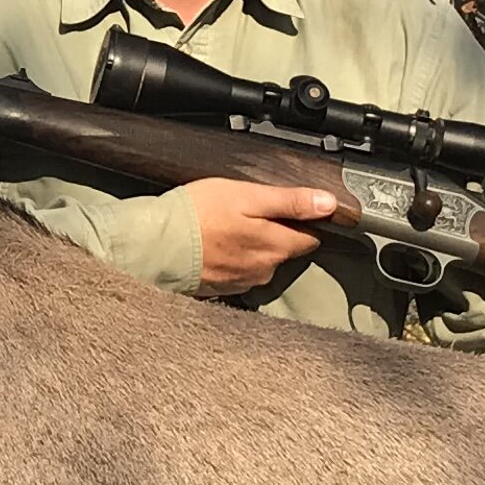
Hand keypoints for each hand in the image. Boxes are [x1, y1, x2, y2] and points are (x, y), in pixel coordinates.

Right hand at [181, 177, 350, 296]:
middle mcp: (265, 270)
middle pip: (285, 250)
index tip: (291, 208)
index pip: (310, 237)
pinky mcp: (221, 289)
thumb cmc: (199, 214)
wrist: (155, 244)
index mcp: (276, 246)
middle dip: (276, 233)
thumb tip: (329, 204)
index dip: (306, 221)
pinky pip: (238, 272)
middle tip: (250, 212)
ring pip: (262, 262)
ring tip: (229, 227)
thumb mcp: (247, 196)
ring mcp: (242, 282)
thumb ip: (290, 201)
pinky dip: (232, 259)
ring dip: (253, 247)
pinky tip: (216, 245)